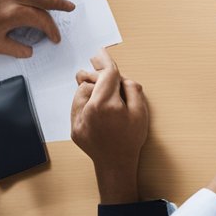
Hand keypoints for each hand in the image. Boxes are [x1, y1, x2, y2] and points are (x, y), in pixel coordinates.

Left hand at [0, 0, 74, 56]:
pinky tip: (21, 1)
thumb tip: (28, 51)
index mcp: (14, 13)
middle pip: (43, 0)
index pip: (42, 21)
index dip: (51, 31)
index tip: (54, 39)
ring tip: (45, 8)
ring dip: (41, 0)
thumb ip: (11, 48)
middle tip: (69, 8)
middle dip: (58, 5)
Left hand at [71, 50, 148, 203]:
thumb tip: (121, 79)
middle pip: (89, 81)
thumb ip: (132, 89)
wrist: (115, 163)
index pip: (106, 75)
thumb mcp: (141, 111)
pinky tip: (97, 106)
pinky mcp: (74, 127)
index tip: (101, 52)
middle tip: (107, 75)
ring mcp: (78, 119)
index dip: (105, 61)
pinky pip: (76, 105)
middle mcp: (88, 110)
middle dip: (98, 76)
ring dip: (91, 88)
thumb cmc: (131, 138)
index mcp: (106, 104)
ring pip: (80, 92)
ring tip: (105, 96)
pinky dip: (85, 100)